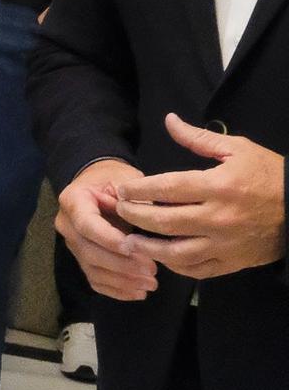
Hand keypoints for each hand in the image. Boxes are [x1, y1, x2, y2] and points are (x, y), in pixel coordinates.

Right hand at [56, 158, 158, 299]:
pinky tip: (138, 292)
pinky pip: (95, 279)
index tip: (134, 248)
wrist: (101, 183)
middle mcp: (67, 224)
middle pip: (88, 251)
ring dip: (122, 280)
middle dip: (121, 264)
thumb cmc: (116, 179)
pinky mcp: (83, 259)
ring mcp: (73, 244)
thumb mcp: (126, 179)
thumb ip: (135, 200)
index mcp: (73, 200)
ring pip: (92, 269)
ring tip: (151, 284)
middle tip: (152, 271)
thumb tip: (153, 221)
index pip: (86, 224)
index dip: (108, 238)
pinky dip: (116, 290)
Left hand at [109, 114, 286, 278]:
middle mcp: (220, 217)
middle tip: (120, 211)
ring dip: (148, 248)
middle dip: (135, 216)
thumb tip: (168, 120)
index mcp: (219, 186)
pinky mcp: (233, 261)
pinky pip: (197, 269)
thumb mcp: (237, 149)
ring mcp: (226, 243)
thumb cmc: (269, 174)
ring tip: (129, 241)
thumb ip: (198, 138)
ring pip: (177, 252)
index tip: (122, 189)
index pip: (166, 188)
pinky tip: (161, 257)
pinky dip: (175, 266)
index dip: (138, 189)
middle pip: (165, 221)